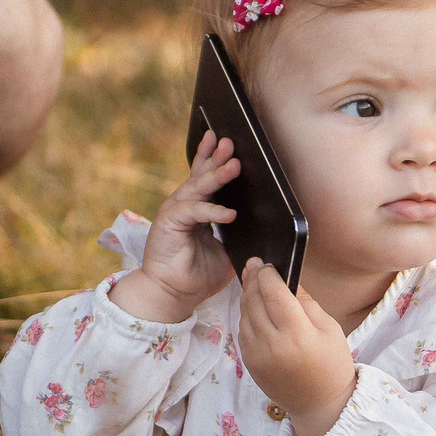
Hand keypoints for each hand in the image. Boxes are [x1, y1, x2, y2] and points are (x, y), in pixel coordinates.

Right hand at [110, 131, 239, 322]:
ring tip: (235, 164)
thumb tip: (266, 226)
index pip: (205, 178)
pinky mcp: (169, 222)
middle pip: (201, 175)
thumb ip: (240, 235)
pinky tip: (229, 213)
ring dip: (216, 175)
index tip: (228, 144)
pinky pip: (194, 211)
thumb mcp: (227, 251)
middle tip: (231, 141)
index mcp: (196, 209)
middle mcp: (184, 205)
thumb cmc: (197, 275)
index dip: (215, 160)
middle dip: (217, 157)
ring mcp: (175, 211)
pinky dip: (212, 210)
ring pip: (198, 188)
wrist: (173, 295)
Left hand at [237, 258, 354, 435]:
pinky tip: (254, 306)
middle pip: (254, 301)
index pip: (274, 294)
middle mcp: (272, 345)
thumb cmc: (332, 364)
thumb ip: (306, 302)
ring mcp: (256, 355)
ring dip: (247, 295)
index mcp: (297, 335)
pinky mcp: (249, 363)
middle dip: (253, 279)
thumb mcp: (329, 329)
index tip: (267, 263)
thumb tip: (286, 279)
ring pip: (244, 314)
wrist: (319, 403)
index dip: (268, 275)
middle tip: (254, 264)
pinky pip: (243, 330)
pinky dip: (246, 314)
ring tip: (253, 281)